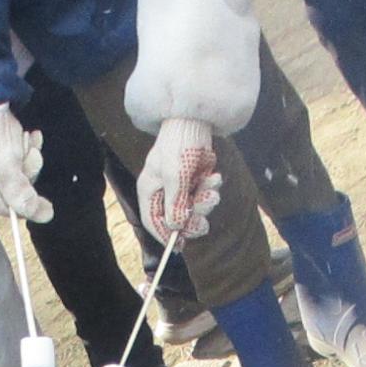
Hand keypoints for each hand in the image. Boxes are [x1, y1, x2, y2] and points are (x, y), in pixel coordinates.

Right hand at [0, 103, 52, 222]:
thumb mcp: (7, 167)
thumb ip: (21, 192)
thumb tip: (43, 217)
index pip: (10, 210)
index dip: (28, 205)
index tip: (44, 201)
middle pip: (20, 191)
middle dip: (29, 172)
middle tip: (28, 156)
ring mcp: (0, 167)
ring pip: (26, 174)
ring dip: (31, 157)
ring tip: (26, 141)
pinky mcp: (9, 154)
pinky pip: (27, 159)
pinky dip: (31, 148)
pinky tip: (30, 136)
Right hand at [137, 117, 221, 241]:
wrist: (196, 119)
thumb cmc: (179, 144)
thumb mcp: (176, 175)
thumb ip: (176, 203)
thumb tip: (176, 227)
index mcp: (150, 190)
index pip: (153, 221)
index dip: (165, 236)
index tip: (180, 247)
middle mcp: (164, 191)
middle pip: (176, 219)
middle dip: (192, 221)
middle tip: (204, 224)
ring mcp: (180, 186)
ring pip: (194, 209)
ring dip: (206, 202)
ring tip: (213, 187)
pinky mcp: (195, 180)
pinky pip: (204, 195)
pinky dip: (211, 189)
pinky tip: (215, 177)